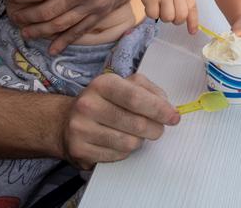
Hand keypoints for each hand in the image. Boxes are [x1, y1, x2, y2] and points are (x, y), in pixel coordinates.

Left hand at [5, 0, 130, 54]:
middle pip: (48, 10)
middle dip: (27, 17)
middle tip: (14, 18)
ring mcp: (91, 7)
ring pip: (60, 24)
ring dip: (40, 31)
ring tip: (25, 34)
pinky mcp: (98, 16)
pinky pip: (78, 32)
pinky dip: (64, 42)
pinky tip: (51, 50)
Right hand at [62, 72, 178, 170]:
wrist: (67, 122)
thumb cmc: (104, 102)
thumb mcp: (124, 86)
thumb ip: (148, 90)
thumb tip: (168, 107)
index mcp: (102, 84)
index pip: (136, 98)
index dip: (159, 109)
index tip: (174, 117)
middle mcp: (88, 105)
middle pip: (136, 123)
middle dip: (155, 129)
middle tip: (158, 129)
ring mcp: (81, 129)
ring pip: (129, 142)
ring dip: (140, 140)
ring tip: (136, 134)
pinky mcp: (79, 150)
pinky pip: (117, 156)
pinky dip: (126, 151)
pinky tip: (120, 142)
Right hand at [132, 0, 198, 31]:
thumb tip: (186, 16)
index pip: (192, 7)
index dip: (193, 21)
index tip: (192, 31)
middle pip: (181, 16)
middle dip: (176, 21)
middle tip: (169, 15)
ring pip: (168, 18)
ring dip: (162, 17)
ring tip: (158, 7)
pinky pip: (154, 15)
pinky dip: (151, 13)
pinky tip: (149, 4)